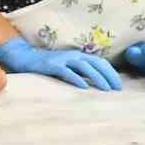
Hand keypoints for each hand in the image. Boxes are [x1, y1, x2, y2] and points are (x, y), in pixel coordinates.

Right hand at [0, 36, 121, 90]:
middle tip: (117, 89)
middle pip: (96, 63)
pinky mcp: (51, 65)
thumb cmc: (47, 66)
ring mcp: (62, 59)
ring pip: (85, 66)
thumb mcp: (67, 67)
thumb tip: (96, 84)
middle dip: (109, 76)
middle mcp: (73, 55)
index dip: (111, 73)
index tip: (119, 86)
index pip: (100, 62)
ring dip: (97, 77)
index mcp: (78, 55)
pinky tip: (84, 87)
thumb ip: (80, 72)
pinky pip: (67, 72)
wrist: (24, 58)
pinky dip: (76, 79)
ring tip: (106, 89)